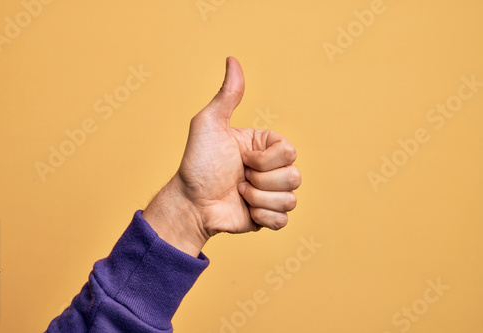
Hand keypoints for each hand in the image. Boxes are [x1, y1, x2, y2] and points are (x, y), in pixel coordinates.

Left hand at [143, 57, 300, 256]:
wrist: (191, 203)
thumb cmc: (198, 163)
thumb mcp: (209, 124)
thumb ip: (227, 95)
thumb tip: (233, 60)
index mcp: (265, 147)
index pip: (290, 152)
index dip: (264, 160)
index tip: (241, 159)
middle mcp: (272, 169)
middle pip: (294, 177)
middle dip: (261, 181)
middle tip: (238, 178)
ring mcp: (272, 193)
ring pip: (291, 199)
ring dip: (259, 199)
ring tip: (239, 194)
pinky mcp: (269, 217)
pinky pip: (284, 220)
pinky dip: (263, 217)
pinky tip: (246, 211)